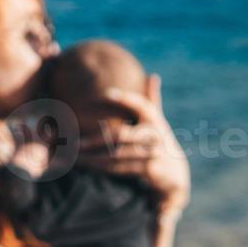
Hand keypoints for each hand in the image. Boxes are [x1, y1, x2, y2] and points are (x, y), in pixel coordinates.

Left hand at [78, 74, 189, 213]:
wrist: (174, 171)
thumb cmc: (157, 139)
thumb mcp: (157, 119)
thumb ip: (152, 98)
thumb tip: (153, 76)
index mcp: (153, 118)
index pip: (141, 104)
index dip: (125, 98)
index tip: (106, 93)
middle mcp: (154, 134)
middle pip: (120, 135)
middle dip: (94, 139)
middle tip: (73, 140)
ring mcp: (152, 152)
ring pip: (116, 154)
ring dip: (92, 155)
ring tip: (73, 154)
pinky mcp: (149, 169)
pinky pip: (120, 168)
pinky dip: (101, 166)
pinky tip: (85, 164)